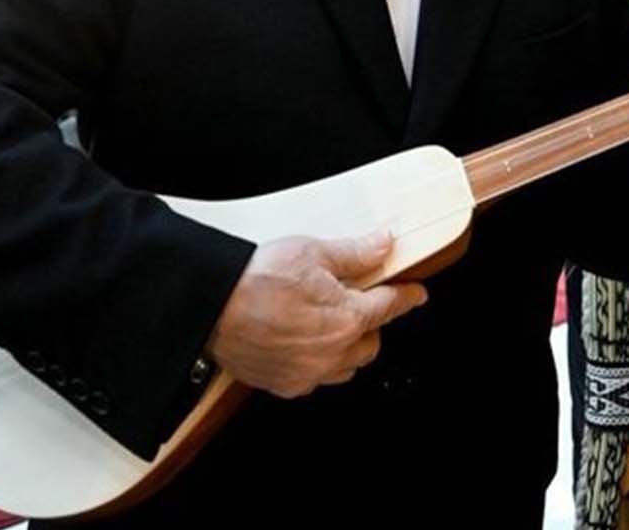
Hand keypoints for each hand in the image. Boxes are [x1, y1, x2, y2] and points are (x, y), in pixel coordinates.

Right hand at [204, 231, 427, 398]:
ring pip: (346, 367)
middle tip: (360, 304)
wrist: (212, 305)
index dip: (407, 297)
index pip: (390, 307)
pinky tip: (305, 345)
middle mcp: (333, 353)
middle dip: (372, 324)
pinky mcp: (283, 384)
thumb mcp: (312, 252)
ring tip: (331, 326)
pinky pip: (314, 380)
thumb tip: (383, 244)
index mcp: (347, 318)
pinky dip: (318, 364)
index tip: (416, 294)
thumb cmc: (257, 278)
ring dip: (347, 348)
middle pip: (371, 343)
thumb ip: (355, 253)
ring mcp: (308, 373)